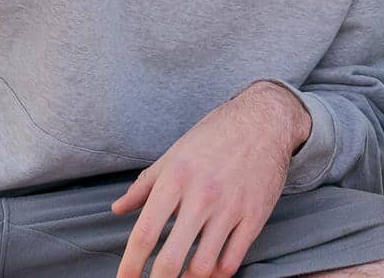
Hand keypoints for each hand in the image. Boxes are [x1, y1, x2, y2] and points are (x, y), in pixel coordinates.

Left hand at [112, 81, 310, 277]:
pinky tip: (207, 273)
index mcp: (176, 178)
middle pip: (171, 258)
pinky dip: (217, 275)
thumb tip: (118, 208)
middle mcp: (202, 196)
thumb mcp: (174, 154)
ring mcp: (230, 209)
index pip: (145, 233)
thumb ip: (145, 185)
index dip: (130, 265)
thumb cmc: (215, 136)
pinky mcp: (254, 217)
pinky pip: (232, 260)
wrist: (265, 121)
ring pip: (203, 267)